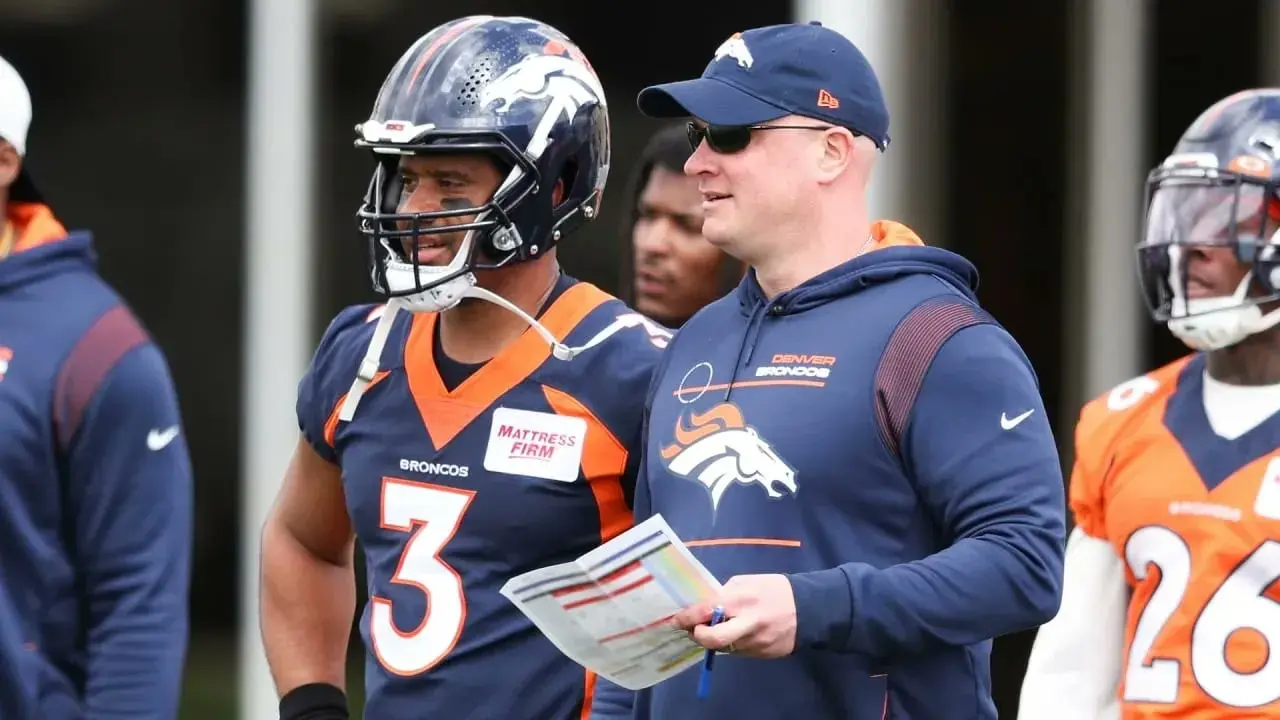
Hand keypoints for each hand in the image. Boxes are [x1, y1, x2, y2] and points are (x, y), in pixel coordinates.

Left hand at [674, 574, 796, 657]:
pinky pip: (738, 651)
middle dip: (696, 635)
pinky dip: (731, 643)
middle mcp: (747, 623)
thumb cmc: (776, 590)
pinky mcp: (762, 654)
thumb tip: (706, 603)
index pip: (706, 610)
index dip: (687, 616)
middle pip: (712, 638)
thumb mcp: (750, 582)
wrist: (810, 610)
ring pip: (723, 647)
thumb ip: (726, 593)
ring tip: (715, 628)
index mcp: (742, 599)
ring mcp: (755, 642)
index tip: (677, 618)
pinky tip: (736, 633)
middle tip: (692, 629)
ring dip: (713, 639)